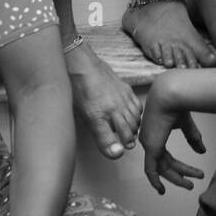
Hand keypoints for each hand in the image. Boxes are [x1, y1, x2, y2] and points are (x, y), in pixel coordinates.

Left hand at [66, 40, 142, 157]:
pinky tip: (131, 117)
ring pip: (135, 121)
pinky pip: (138, 108)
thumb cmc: (77, 88)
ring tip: (128, 133)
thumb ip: (96, 132)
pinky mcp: (126, 89)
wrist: (81, 63)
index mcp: (96, 114)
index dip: (114, 150)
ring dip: (133, 129)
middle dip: (127, 141)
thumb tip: (111, 148)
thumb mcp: (80, 113)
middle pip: (127, 133)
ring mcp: (121, 98)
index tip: (117, 152)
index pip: (108, 140)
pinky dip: (137, 116)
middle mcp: (111, 107)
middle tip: (125, 144)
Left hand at [139, 75, 205, 193]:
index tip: (187, 174)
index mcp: (156, 133)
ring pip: (162, 169)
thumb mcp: (186, 125)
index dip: (177, 167)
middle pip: (166, 164)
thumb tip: (202, 151)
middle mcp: (150, 140)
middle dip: (180, 174)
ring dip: (176, 178)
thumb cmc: (176, 103)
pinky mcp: (151, 147)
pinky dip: (155, 180)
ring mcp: (149, 144)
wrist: (170, 95)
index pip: (166, 156)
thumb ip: (192, 138)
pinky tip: (161, 189)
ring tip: (190, 185)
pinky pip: (150, 170)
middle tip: (191, 184)